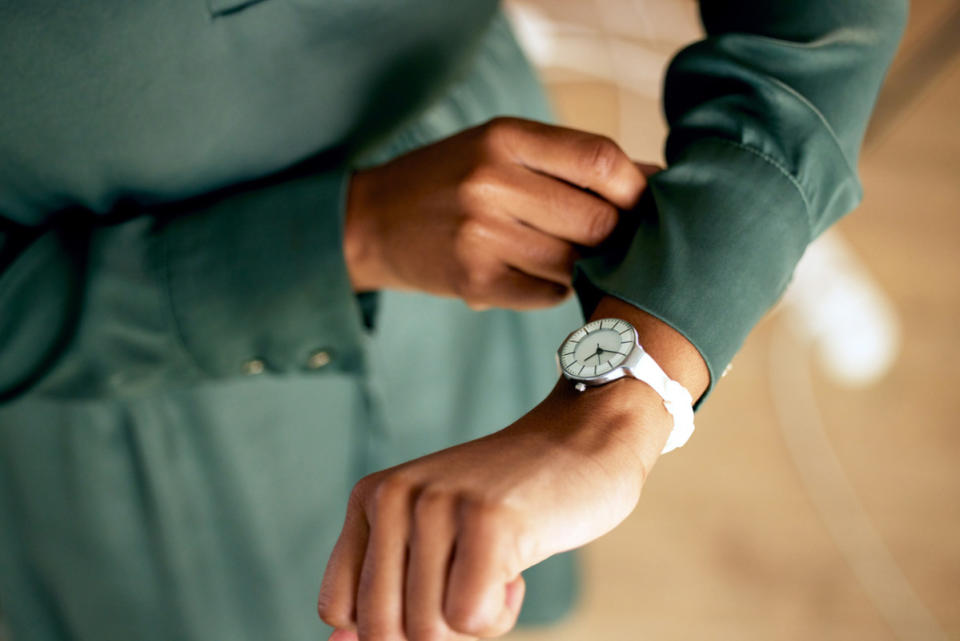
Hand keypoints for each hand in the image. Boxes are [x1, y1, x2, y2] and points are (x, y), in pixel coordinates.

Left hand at [317, 377, 671, 640]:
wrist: (584, 443)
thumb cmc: (508, 506)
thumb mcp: (433, 538)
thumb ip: (387, 587)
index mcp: (371, 497)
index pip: (338, 607)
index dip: (388, 626)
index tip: (436, 595)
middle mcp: (394, 495)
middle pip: (382, 629)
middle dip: (434, 631)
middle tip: (472, 587)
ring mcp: (440, 504)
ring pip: (428, 631)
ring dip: (474, 622)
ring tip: (498, 569)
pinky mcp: (489, 521)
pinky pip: (470, 619)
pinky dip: (500, 615)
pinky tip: (517, 567)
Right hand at [343, 117, 653, 309]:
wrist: (370, 221)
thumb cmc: (449, 179)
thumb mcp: (499, 147)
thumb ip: (568, 160)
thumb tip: (652, 179)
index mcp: (504, 138)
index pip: (600, 160)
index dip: (635, 187)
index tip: (640, 201)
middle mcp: (492, 183)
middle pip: (597, 220)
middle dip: (612, 233)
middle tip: (605, 236)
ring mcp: (481, 236)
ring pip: (575, 263)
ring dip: (580, 264)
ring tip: (557, 251)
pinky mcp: (474, 282)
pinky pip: (548, 293)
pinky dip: (552, 287)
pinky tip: (530, 271)